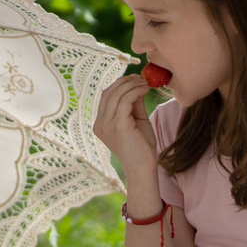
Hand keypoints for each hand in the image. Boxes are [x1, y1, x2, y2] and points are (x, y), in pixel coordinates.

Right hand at [92, 72, 161, 186]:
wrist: (144, 169)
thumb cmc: (141, 147)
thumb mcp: (136, 120)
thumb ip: (134, 104)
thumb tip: (137, 84)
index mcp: (101, 123)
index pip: (106, 96)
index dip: (119, 84)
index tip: (135, 79)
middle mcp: (100, 124)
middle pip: (109, 92)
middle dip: (125, 81)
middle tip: (141, 78)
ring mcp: (107, 125)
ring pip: (116, 94)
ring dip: (132, 85)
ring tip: (146, 83)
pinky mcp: (118, 126)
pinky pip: (125, 101)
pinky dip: (136, 91)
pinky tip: (146, 90)